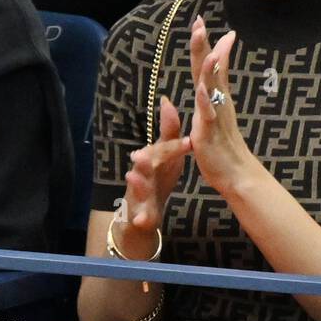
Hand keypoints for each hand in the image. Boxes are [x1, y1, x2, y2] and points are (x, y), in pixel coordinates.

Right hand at [117, 95, 190, 249]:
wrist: (143, 214)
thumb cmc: (157, 179)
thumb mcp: (166, 156)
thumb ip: (168, 132)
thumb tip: (167, 100)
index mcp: (153, 161)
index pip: (162, 150)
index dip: (173, 146)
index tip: (188, 142)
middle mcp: (143, 175)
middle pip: (142, 167)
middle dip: (143, 160)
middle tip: (142, 155)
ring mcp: (138, 195)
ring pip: (136, 189)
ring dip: (135, 184)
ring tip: (132, 177)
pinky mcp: (139, 214)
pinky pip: (139, 217)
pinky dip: (140, 218)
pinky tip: (142, 220)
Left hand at [188, 16, 254, 195]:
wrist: (239, 177)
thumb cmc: (225, 152)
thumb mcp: (212, 120)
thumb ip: (206, 102)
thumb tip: (203, 84)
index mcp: (215, 100)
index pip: (212, 67)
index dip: (209, 45)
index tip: (204, 22)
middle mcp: (217, 104)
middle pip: (209, 69)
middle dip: (204, 44)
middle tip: (200, 21)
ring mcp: (215, 116)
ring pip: (211, 86)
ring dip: (208, 63)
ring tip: (206, 43)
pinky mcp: (210, 133)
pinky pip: (208, 114)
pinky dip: (205, 99)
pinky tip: (203, 86)